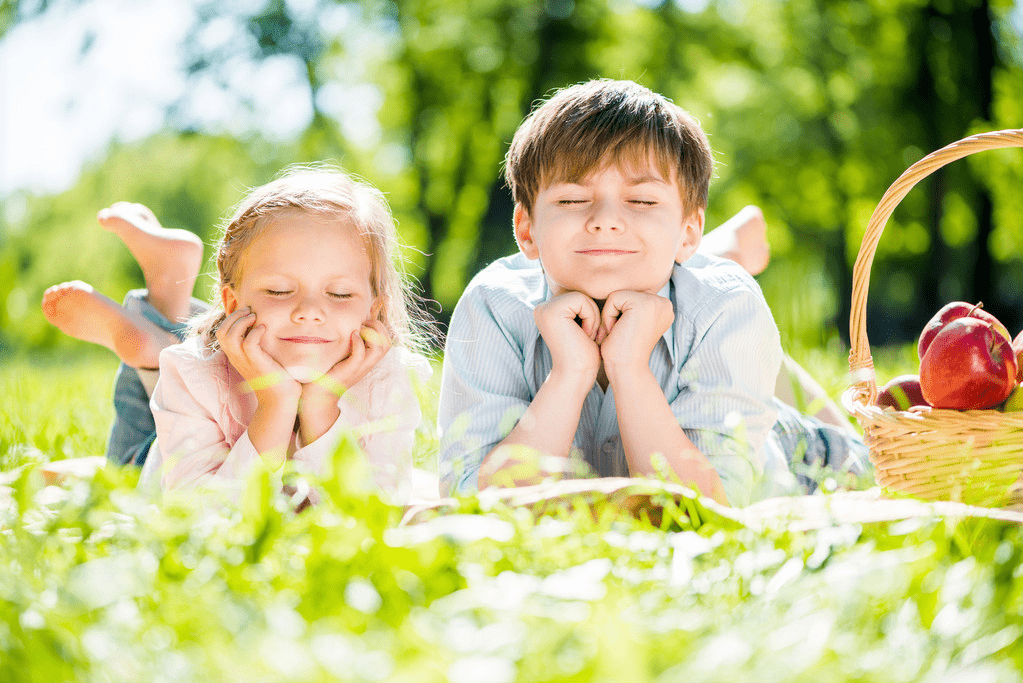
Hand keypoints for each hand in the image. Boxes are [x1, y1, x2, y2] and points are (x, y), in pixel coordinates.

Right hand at [216, 306, 300, 402]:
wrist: (281, 399)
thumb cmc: (275, 378)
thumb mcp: (262, 359)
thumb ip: (258, 346)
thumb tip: (264, 328)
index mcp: (236, 356)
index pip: (221, 333)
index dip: (230, 319)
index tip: (246, 312)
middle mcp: (237, 358)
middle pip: (221, 332)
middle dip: (233, 316)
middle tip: (249, 311)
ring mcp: (245, 361)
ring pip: (230, 336)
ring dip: (241, 322)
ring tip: (254, 317)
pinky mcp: (257, 363)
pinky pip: (248, 344)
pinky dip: (254, 332)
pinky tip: (264, 328)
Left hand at [296, 320, 391, 446]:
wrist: (316, 396)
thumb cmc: (325, 374)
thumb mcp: (339, 356)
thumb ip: (345, 344)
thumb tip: (344, 325)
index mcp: (367, 360)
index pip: (386, 341)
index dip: (379, 327)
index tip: (363, 322)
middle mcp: (367, 364)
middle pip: (386, 343)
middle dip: (378, 327)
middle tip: (362, 323)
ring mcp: (359, 368)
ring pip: (380, 348)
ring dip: (371, 333)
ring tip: (357, 329)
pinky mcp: (349, 371)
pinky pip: (361, 355)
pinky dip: (358, 342)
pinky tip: (350, 336)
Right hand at [534, 292, 600, 381]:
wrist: (576, 376)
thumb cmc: (583, 356)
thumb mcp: (581, 325)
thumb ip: (579, 307)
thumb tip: (591, 288)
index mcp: (547, 310)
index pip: (577, 297)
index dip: (589, 314)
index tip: (587, 335)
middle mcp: (542, 307)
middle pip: (579, 294)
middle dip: (591, 314)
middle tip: (589, 336)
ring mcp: (544, 308)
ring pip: (582, 297)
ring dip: (593, 317)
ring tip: (587, 336)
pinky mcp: (552, 311)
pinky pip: (582, 300)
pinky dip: (592, 318)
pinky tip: (586, 335)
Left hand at [597, 290, 673, 378]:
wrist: (626, 369)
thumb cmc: (623, 351)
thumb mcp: (632, 324)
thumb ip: (633, 307)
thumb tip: (621, 293)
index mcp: (664, 308)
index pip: (631, 297)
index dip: (621, 316)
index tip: (626, 335)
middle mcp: (664, 303)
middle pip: (625, 295)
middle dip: (616, 315)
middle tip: (621, 336)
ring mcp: (656, 301)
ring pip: (618, 296)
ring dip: (611, 316)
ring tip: (619, 333)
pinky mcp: (643, 303)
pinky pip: (613, 299)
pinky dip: (608, 317)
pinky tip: (616, 331)